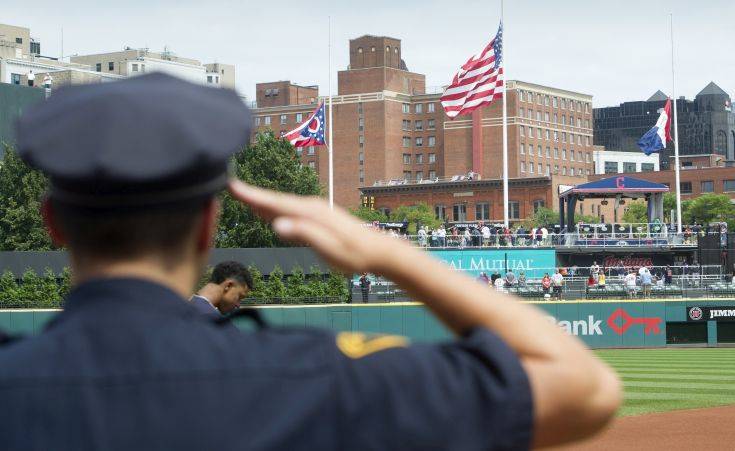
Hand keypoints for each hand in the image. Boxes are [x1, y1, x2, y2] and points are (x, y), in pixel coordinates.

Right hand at [228, 179, 403, 274]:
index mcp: (310, 213)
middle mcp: (311, 207)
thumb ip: (304, 235)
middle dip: (252, 194)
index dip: (252, 196)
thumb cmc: (355, 255)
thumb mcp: (329, 249)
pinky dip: (275, 208)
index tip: (232, 186)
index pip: (275, 203)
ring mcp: (315, 210)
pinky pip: (290, 209)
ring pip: (282, 204)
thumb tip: (277, 224)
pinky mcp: (318, 217)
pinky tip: (268, 211)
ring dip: (261, 200)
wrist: (379, 251)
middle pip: (275, 200)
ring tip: (241, 196)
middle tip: (228, 186)